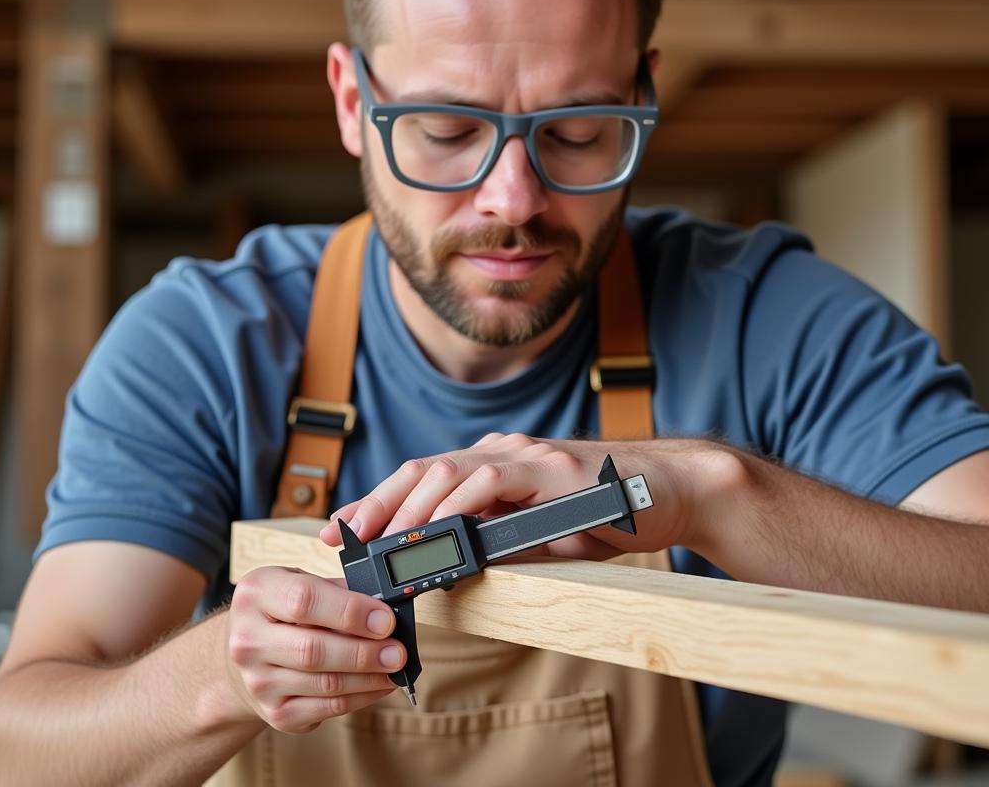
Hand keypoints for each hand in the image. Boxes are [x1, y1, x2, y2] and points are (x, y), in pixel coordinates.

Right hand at [224, 566, 404, 732]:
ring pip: (324, 684)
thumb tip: (384, 606)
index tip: (385, 620)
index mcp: (256, 593)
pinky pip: (326, 707)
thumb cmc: (282, 610)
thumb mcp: (298, 581)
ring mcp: (258, 681)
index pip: (304, 601)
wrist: (245, 651)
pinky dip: (360, 697)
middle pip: (313, 650)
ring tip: (394, 667)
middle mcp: (248, 639)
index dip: (350, 611)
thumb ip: (337, 589)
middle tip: (397, 651)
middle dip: (364, 652)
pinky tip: (379, 684)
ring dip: (368, 677)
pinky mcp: (275, 712)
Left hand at [319, 433, 708, 559]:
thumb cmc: (610, 515)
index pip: (426, 478)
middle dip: (378, 503)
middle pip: (424, 469)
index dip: (382, 502)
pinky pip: (491, 479)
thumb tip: (449, 568)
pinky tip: (435, 526)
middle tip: (344, 537)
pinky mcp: (550, 468)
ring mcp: (526, 455)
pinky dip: (456, 504)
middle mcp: (504, 451)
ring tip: (378, 540)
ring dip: (408, 507)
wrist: (674, 491)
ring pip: (449, 470)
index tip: (348, 531)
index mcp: (497, 464)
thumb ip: (500, 542)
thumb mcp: (543, 536)